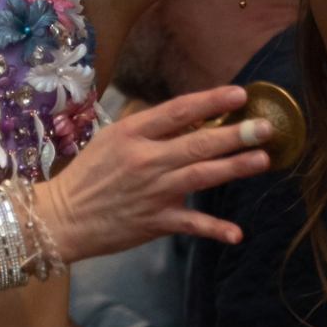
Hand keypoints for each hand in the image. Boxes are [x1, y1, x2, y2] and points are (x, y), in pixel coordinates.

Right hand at [37, 86, 270, 263]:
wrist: (62, 217)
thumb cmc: (88, 174)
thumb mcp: (111, 139)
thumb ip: (147, 126)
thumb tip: (188, 114)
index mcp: (132, 134)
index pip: (178, 111)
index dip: (210, 101)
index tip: (240, 94)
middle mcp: (145, 160)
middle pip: (197, 143)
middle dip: (234, 134)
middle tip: (265, 127)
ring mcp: (152, 192)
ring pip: (200, 176)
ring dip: (234, 168)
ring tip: (262, 159)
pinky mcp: (155, 222)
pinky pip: (190, 224)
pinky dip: (214, 229)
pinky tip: (237, 233)